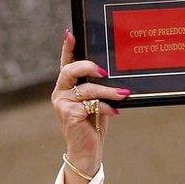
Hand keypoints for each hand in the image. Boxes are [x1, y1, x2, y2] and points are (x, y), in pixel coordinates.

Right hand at [50, 29, 129, 174]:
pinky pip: (91, 105)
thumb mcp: (97, 102)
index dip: (67, 47)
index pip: (66, 63)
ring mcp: (62, 103)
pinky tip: (116, 112)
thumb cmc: (93, 125)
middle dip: (88, 66)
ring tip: (123, 94)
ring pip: (86, 89)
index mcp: (67, 86)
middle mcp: (61, 92)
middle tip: (104, 71)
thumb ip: (98, 88)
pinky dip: (106, 107)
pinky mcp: (68, 114)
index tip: (70, 33)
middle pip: (70, 70)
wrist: (87, 150)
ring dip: (108, 91)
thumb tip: (113, 75)